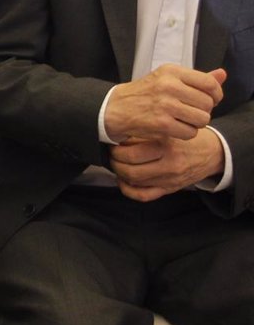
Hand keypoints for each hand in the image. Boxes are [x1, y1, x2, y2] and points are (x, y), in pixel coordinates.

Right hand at [104, 65, 225, 142]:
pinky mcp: (162, 123)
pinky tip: (174, 127)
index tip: (208, 100)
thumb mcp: (168, 79)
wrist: (115, 108)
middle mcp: (169, 86)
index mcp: (171, 71)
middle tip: (189, 111)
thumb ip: (197, 78)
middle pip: (208, 103)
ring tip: (182, 120)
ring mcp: (165, 105)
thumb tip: (222, 74)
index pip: (210, 83)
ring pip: (202, 119)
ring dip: (195, 123)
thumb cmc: (144, 94)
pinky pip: (190, 132)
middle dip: (202, 111)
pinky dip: (185, 133)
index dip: (215, 95)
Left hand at [110, 130, 225, 200]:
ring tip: (116, 163)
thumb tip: (118, 134)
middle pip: (130, 170)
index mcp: (167, 147)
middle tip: (111, 153)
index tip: (112, 143)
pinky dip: (128, 190)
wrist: (212, 152)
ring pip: (135, 183)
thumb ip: (147, 132)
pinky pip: (144, 196)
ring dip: (119, 173)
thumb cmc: (186, 137)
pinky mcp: (171, 189)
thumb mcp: (168, 129)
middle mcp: (169, 165)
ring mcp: (170, 180)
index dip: (115, 149)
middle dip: (114, 162)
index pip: (131, 154)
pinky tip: (123, 180)